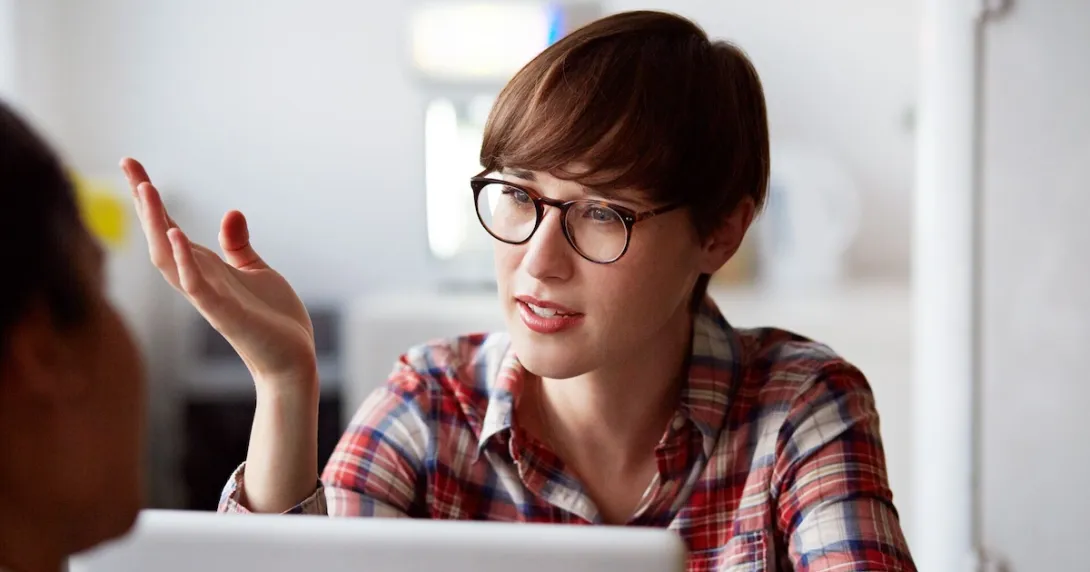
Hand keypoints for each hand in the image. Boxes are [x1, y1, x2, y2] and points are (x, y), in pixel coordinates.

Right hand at [121, 158, 316, 392]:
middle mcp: (199, 280)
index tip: (133, 165)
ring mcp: (208, 298)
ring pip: (170, 259)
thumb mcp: (256, 271)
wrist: (291, 361)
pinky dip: (184, 261)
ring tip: (147, 189)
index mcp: (206, 268)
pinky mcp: (225, 314)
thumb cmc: (273, 320)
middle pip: (159, 237)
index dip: (150, 199)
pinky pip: (196, 286)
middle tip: (128, 162)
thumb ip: (238, 245)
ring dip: (156, 224)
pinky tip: (175, 235)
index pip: (168, 228)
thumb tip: (231, 212)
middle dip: (144, 202)